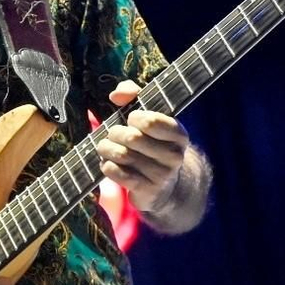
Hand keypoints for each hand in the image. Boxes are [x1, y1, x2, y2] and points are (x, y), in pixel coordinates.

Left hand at [96, 79, 189, 213]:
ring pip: (122, 155)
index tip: (131, 119)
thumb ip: (133, 94)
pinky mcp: (147, 190)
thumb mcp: (148, 116)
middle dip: (115, 133)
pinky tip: (109, 163)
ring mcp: (162, 175)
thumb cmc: (151, 143)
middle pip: (132, 137)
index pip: (150, 121)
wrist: (163, 186)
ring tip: (105, 147)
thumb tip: (116, 96)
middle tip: (113, 134)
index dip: (134, 117)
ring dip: (106, 148)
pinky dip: (106, 165)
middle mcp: (174, 155)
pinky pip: (116, 172)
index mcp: (179, 134)